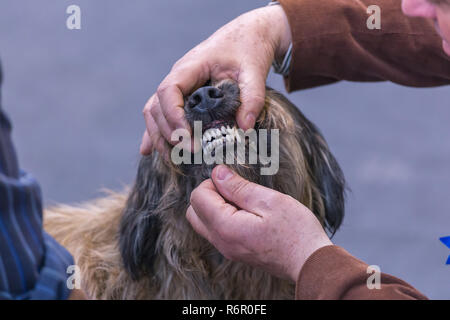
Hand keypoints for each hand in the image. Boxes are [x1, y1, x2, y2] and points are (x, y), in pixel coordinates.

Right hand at [140, 5, 291, 156]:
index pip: (168, 91)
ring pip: (154, 111)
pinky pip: (162, 113)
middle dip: (168, 132)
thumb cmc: (249, 49)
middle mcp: (179, 76)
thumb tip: (244, 128)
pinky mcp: (184, 93)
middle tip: (190, 152)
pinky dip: (155, 132)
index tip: (188, 137)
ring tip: (171, 159)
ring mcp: (179, 85)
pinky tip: (149, 151)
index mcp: (191, 66)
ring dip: (158, 136)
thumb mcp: (255, 71)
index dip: (173, 116)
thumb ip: (252, 97)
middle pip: (157, 106)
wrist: (248, 34)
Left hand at [186, 165, 332, 282]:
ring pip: (203, 222)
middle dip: (208, 194)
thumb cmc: (295, 232)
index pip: (197, 198)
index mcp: (226, 228)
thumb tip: (217, 173)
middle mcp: (221, 242)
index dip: (212, 182)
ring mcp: (227, 249)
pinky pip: (216, 231)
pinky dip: (223, 217)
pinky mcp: (235, 251)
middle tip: (235, 189)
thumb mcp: (269, 201)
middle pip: (194, 212)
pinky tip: (247, 212)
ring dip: (215, 206)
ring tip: (243, 201)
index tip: (233, 180)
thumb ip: (238, 187)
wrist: (310, 262)